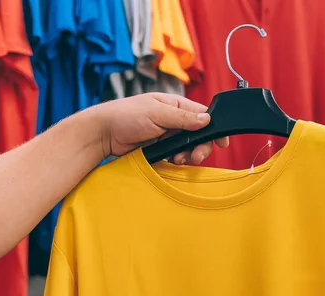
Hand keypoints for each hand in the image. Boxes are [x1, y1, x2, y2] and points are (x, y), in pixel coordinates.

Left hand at [96, 93, 228, 164]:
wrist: (103, 134)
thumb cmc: (125, 116)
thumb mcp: (157, 113)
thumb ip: (183, 118)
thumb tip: (207, 118)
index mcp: (175, 105)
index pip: (203, 114)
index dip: (214, 128)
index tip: (221, 142)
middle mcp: (174, 119)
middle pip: (199, 134)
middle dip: (201, 146)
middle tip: (196, 157)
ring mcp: (167, 134)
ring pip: (189, 146)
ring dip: (189, 155)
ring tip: (180, 160)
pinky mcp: (160, 147)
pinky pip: (177, 154)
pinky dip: (178, 159)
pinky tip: (173, 162)